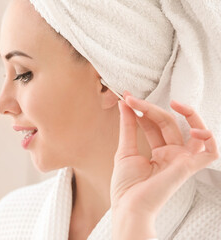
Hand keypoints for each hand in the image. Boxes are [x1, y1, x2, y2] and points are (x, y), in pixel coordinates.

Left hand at [111, 91, 219, 238]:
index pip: (153, 124)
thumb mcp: (125, 150)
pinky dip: (207, 138)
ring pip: (189, 130)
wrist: (128, 206)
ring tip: (170, 102)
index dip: (141, 110)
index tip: (126, 98)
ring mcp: (182, 160)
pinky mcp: (188, 168)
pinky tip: (193, 128)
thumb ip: (127, 127)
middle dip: (149, 108)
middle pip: (167, 123)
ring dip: (184, 114)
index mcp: (158, 152)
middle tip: (131, 99)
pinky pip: (210, 152)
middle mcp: (172, 155)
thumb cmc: (126, 185)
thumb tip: (124, 103)